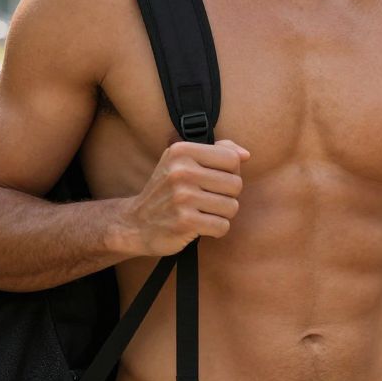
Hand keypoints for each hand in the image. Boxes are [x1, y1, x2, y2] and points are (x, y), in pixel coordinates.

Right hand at [123, 139, 249, 256]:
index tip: (213, 180)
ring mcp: (182, 197)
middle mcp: (181, 171)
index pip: (232, 158)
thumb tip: (246, 155)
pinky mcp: (184, 222)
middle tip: (208, 200)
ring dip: (222, 214)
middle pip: (235, 184)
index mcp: (182, 151)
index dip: (230, 172)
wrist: (136, 224)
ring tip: (204, 212)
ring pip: (232, 207)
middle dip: (227, 196)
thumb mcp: (184, 162)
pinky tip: (200, 226)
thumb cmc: (168, 190)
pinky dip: (216, 230)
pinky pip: (222, 226)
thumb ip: (217, 152)